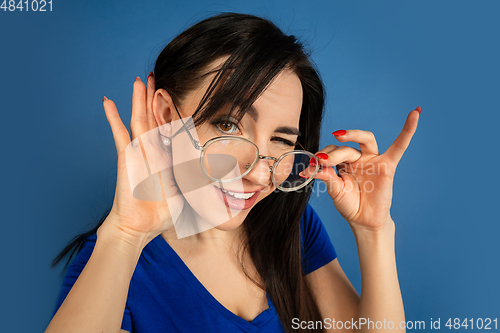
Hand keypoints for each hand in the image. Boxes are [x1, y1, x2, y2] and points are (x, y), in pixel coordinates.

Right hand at [99, 74, 182, 244]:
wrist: (139, 226)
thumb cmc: (161, 214)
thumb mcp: (186, 194)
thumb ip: (196, 182)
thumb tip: (218, 178)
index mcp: (165, 158)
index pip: (168, 129)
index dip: (171, 112)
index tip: (175, 96)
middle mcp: (151, 151)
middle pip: (153, 118)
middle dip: (154, 98)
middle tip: (155, 77)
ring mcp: (136, 152)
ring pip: (138, 119)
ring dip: (138, 99)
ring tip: (139, 80)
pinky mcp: (124, 157)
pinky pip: (118, 133)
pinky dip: (112, 117)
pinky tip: (107, 101)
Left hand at [303, 107, 419, 230]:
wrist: (364, 221)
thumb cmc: (350, 204)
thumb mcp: (335, 190)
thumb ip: (327, 177)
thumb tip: (313, 167)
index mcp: (344, 162)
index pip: (332, 152)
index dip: (320, 158)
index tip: (309, 168)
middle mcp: (358, 158)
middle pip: (346, 147)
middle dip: (333, 154)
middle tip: (322, 161)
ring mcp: (373, 160)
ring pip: (365, 139)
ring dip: (353, 134)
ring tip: (339, 135)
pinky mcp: (388, 166)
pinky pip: (399, 147)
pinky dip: (408, 131)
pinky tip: (415, 114)